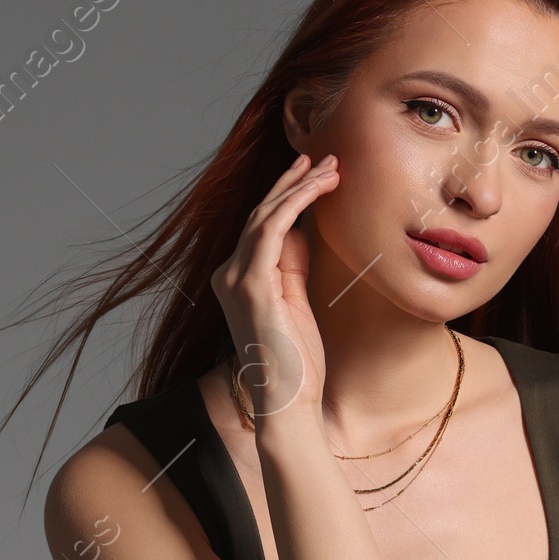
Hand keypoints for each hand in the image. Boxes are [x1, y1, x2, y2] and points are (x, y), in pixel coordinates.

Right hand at [211, 150, 339, 421]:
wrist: (288, 402)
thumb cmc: (296, 362)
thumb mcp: (295, 302)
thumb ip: (292, 266)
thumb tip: (300, 230)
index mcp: (237, 279)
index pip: (261, 225)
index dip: (288, 195)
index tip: (315, 173)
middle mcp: (229, 274)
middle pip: (260, 213)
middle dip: (293, 181)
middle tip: (325, 157)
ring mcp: (236, 278)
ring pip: (265, 214)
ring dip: (299, 185)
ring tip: (330, 167)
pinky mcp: (252, 284)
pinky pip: (271, 229)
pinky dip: (295, 203)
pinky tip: (317, 188)